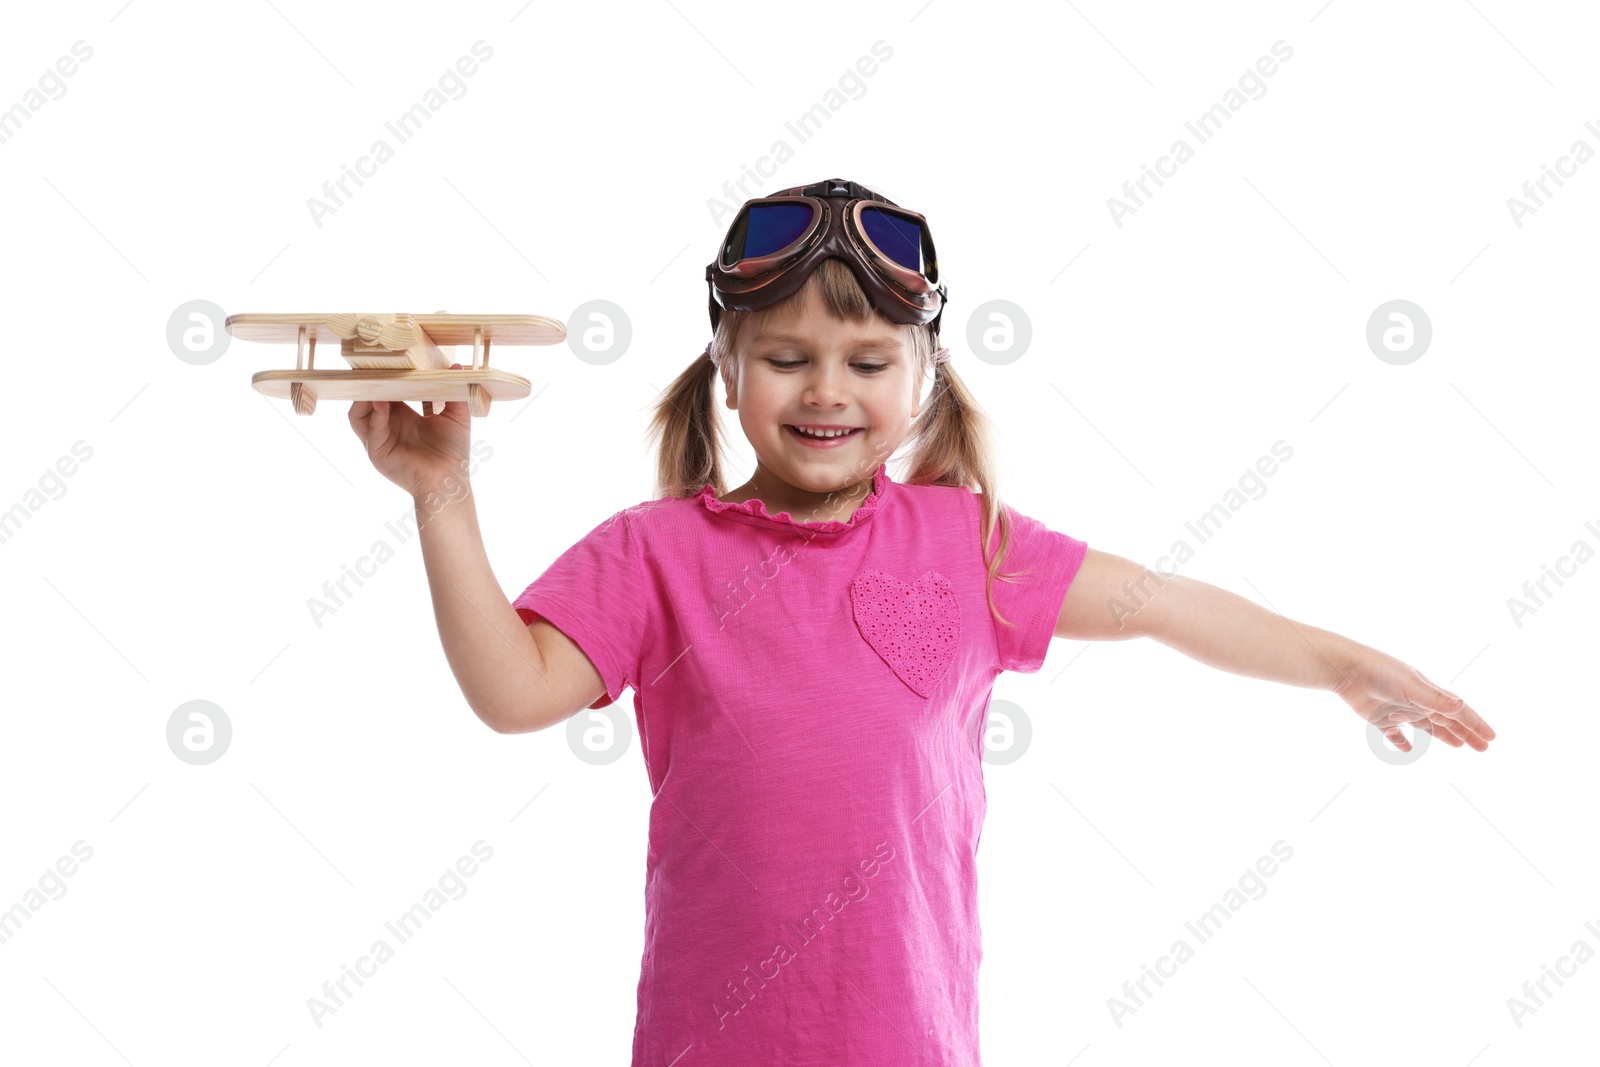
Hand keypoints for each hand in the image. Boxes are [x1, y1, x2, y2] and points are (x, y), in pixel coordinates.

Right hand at [348, 363, 472, 497]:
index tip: (393, 360)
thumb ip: (454, 391)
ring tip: (375, 381)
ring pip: (358, 414)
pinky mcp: (377, 452)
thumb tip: (456, 365)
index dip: (388, 378)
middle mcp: (388, 426)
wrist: (450, 481)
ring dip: (365, 396)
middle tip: (377, 364)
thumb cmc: (453, 453)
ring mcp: (380, 439)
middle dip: (371, 383)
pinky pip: (370, 430)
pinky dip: (374, 414)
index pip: (388, 392)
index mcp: (403, 417)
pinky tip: (382, 402)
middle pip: (368, 400)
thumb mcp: (456, 416)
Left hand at [1333, 648, 1495, 752]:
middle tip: (1483, 747)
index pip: (1458, 711)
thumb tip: (1461, 706)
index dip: (1475, 724)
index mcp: (1429, 693)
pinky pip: (1394, 734)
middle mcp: (1417, 701)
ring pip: (1427, 726)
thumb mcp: (1410, 685)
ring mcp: (1399, 710)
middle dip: (1466, 733)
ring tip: (1459, 746)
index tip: (1491, 738)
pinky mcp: (1379, 718)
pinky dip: (1401, 742)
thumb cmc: (1380, 672)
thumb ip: (1434, 698)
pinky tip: (1407, 749)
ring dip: (1443, 736)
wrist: (1346, 669)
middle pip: (1447, 721)